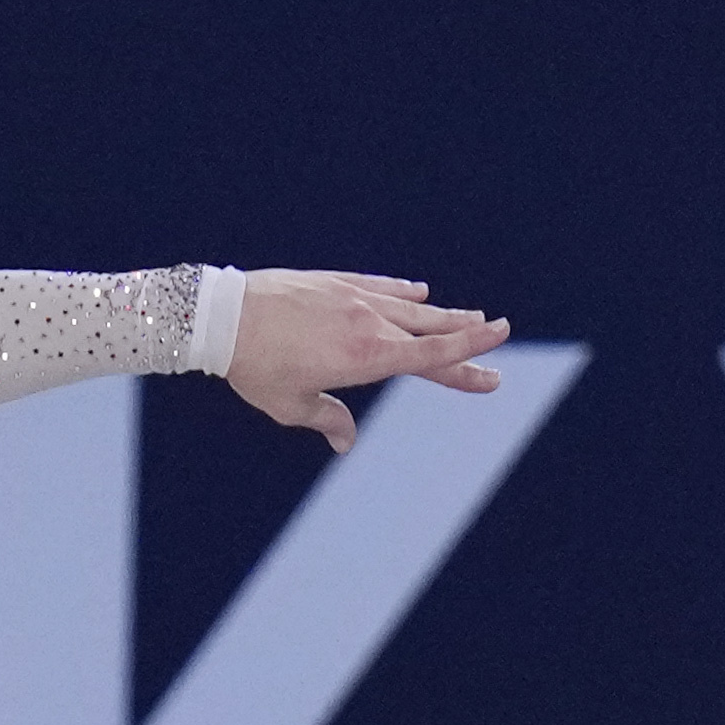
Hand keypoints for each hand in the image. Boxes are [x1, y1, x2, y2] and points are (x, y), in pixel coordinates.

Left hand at [223, 270, 512, 453]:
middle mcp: (369, 323)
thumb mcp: (290, 405)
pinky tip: (420, 293)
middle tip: (501, 338)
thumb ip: (327, 420)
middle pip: (432, 332)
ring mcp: (354, 297)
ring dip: (444, 314)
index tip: (500, 341)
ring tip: (472, 317)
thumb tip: (345, 443)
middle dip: (468, 339)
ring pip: (411, 307)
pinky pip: (380, 286)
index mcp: (367, 358)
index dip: (469, 352)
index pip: (433, 355)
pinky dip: (403, 292)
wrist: (222, 315)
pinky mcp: (334, 281)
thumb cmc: (255, 367)